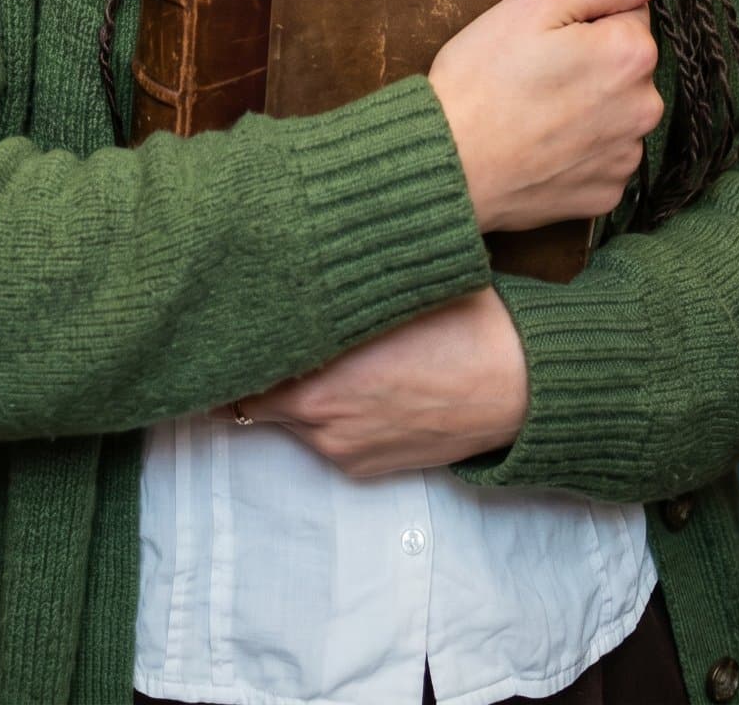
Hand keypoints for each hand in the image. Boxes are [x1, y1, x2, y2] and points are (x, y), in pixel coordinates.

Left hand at [220, 288, 527, 477]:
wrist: (520, 383)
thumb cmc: (460, 320)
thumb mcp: (388, 290)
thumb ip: (327, 292)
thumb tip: (279, 272)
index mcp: (314, 376)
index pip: (236, 371)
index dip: (226, 345)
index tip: (218, 323)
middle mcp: (317, 421)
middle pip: (253, 396)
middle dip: (255, 367)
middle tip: (255, 331)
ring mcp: (340, 450)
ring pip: (291, 416)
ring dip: (293, 388)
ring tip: (316, 351)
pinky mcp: (365, 467)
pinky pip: (325, 436)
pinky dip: (325, 413)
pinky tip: (352, 382)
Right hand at [427, 0, 667, 231]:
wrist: (449, 163)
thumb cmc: (484, 78)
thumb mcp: (535, 5)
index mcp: (631, 53)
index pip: (630, 14)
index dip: (584, 19)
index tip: (546, 36)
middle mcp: (644, 108)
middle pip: (626, 66)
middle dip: (592, 62)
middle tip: (534, 72)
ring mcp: (625, 157)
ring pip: (616, 112)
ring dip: (588, 107)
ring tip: (533, 111)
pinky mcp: (605, 195)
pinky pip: (602, 158)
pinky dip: (578, 151)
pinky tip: (540, 146)